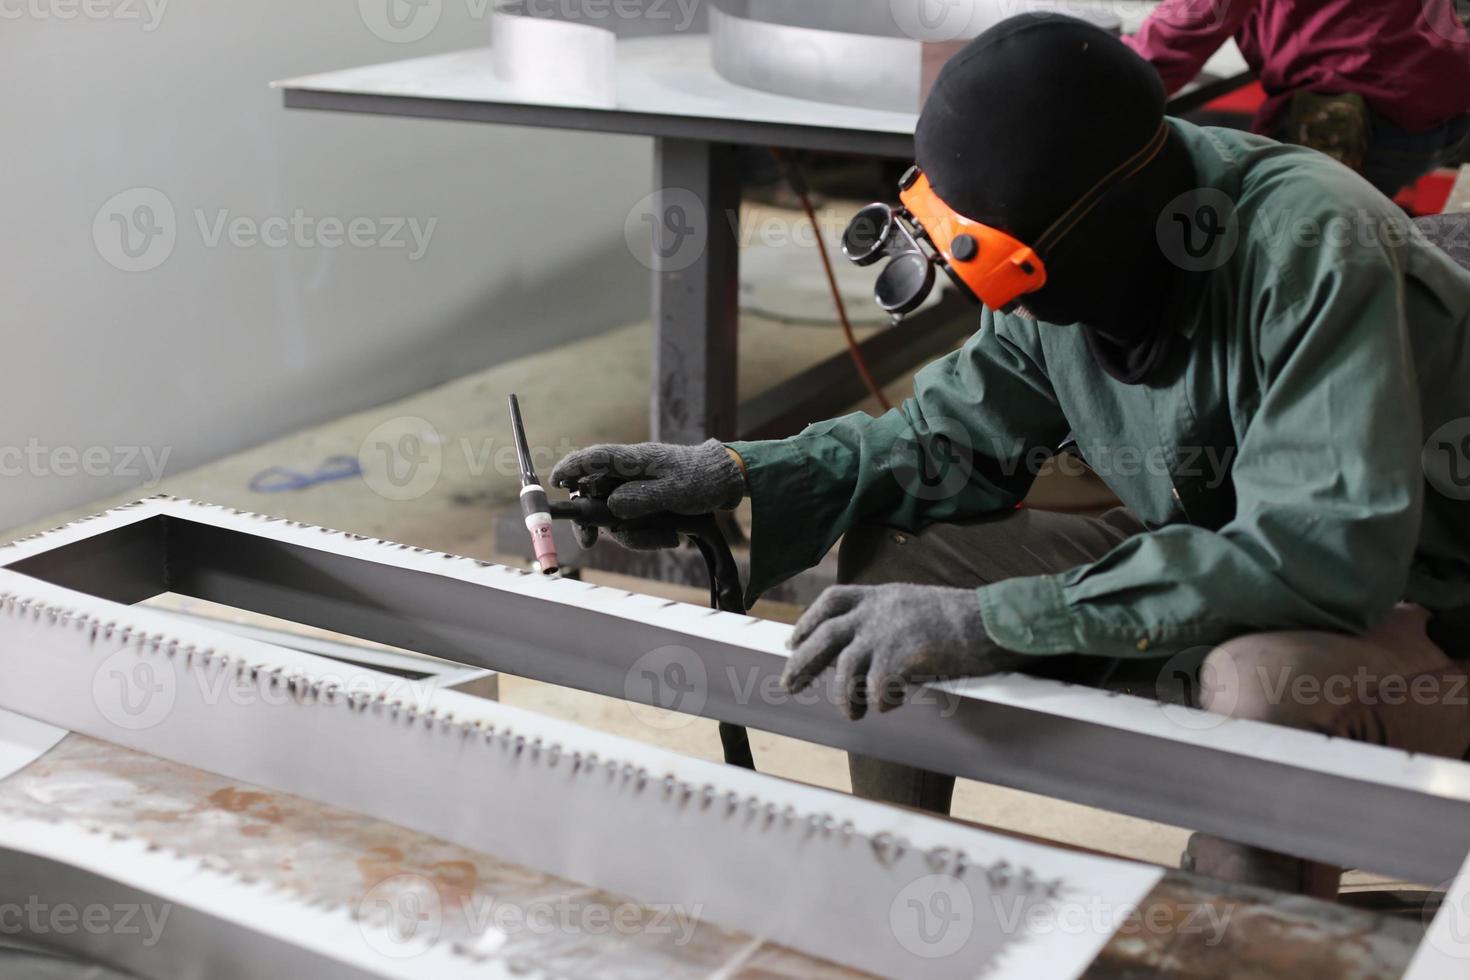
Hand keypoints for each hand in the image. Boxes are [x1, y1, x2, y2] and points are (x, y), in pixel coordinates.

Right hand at [550, 440, 746, 549]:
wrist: (726, 483)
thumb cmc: (701, 480)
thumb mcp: (674, 492)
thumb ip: (640, 498)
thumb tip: (612, 507)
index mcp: (634, 460)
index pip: (593, 458)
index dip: (571, 468)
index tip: (555, 482)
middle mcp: (630, 473)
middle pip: (594, 493)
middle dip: (590, 520)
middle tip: (588, 542)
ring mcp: (637, 488)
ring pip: (613, 514)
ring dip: (631, 534)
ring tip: (666, 540)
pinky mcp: (645, 502)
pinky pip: (633, 522)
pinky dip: (646, 536)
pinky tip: (670, 539)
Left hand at [782, 583, 1023, 718]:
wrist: (992, 622)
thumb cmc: (962, 619)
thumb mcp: (916, 605)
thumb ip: (888, 618)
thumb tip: (864, 647)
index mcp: (880, 595)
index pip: (831, 601)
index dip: (808, 622)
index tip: (794, 640)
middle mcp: (876, 612)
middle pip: (824, 637)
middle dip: (802, 663)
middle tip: (789, 685)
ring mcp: (886, 634)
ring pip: (844, 671)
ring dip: (844, 698)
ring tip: (853, 713)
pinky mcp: (899, 658)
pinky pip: (876, 690)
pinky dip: (880, 702)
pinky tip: (890, 705)